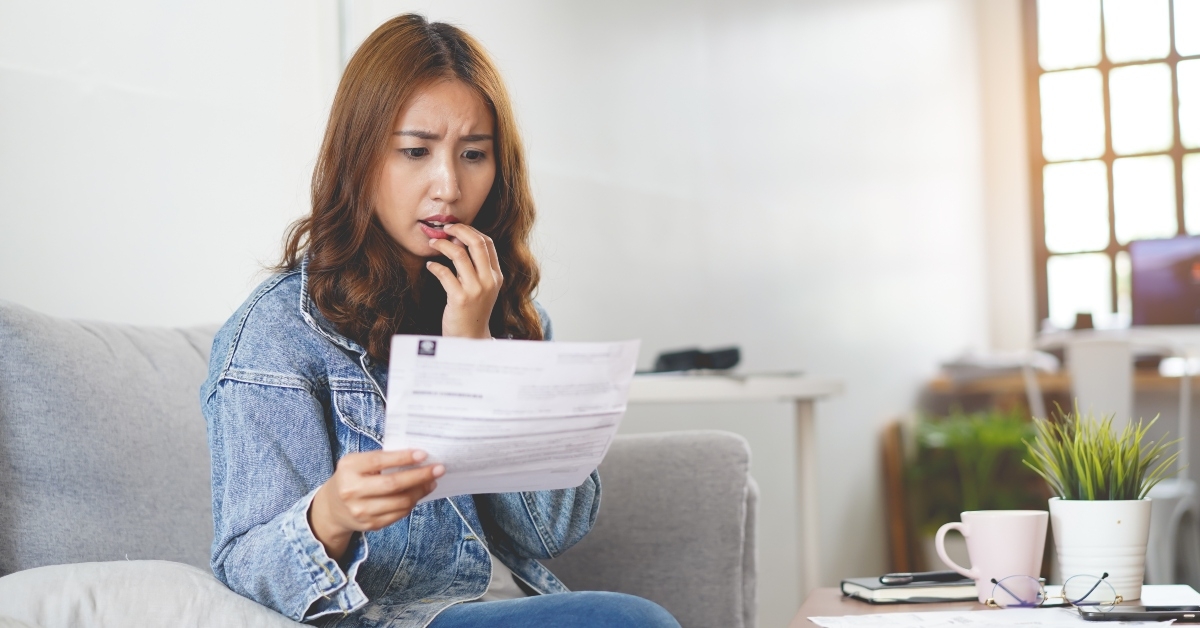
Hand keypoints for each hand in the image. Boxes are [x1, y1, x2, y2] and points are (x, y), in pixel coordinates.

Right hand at [308, 449, 443, 560]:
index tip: (423, 454)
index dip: (403, 458)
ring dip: (420, 491)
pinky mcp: (370, 524)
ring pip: (400, 502)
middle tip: (438, 469)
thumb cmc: (351, 478)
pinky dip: (412, 503)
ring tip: (431, 481)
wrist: (332, 508)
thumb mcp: (357, 463)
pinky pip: (399, 514)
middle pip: (393, 484)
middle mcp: (352, 491)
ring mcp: (361, 511)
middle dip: (420, 476)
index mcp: (348, 469)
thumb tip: (417, 457)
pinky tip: (418, 494)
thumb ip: (381, 459)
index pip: (379, 461)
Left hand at [425, 223, 502, 338]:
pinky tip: (430, 266)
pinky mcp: (459, 298)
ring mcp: (475, 290)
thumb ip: (475, 267)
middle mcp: (488, 280)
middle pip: (476, 243)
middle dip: (458, 230)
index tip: (456, 229)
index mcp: (496, 275)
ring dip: (443, 245)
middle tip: (444, 228)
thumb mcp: (481, 288)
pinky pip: (444, 273)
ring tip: (433, 244)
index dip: (471, 231)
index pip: (487, 243)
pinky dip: (434, 266)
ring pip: (458, 254)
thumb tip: (458, 241)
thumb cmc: (473, 311)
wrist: (470, 338)